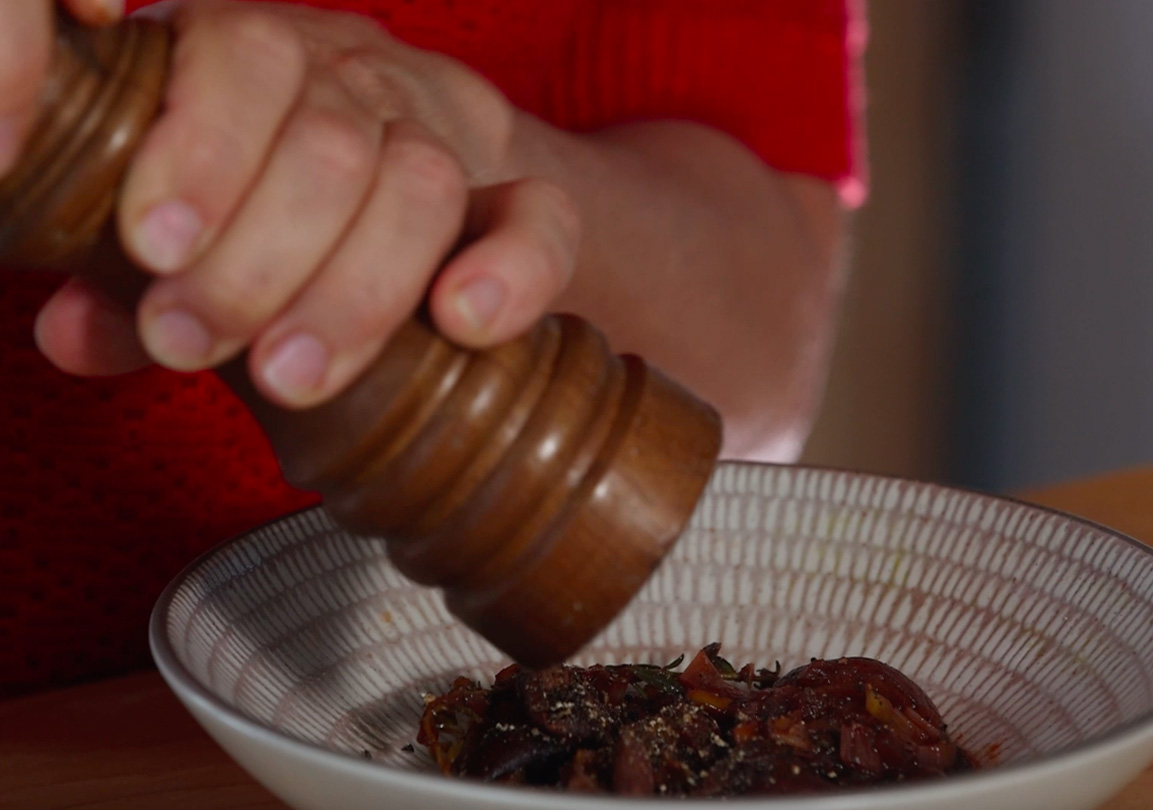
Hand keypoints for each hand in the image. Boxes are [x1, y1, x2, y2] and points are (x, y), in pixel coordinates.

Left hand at [22, 1, 579, 408]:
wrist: (420, 179)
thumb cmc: (268, 208)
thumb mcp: (186, 227)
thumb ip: (122, 278)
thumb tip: (69, 335)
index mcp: (259, 58)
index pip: (242, 59)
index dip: (201, 149)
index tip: (155, 249)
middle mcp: (356, 81)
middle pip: (329, 148)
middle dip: (253, 261)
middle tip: (196, 345)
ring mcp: (447, 138)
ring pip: (421, 188)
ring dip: (353, 294)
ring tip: (289, 377)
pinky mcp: (523, 198)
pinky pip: (543, 218)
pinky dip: (512, 272)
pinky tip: (463, 323)